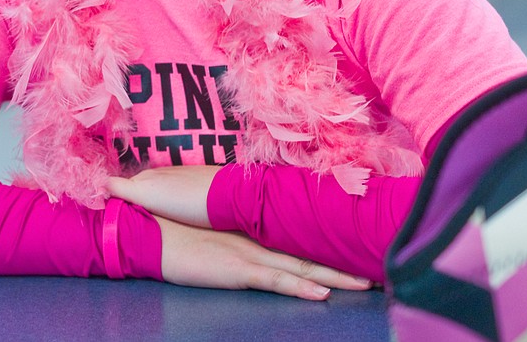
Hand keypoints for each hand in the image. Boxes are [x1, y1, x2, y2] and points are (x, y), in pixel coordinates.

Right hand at [107, 166, 217, 227]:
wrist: (230, 196)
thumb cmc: (189, 202)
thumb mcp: (150, 198)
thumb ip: (123, 189)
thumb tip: (98, 183)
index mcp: (149, 178)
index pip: (124, 186)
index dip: (118, 198)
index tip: (114, 212)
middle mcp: (163, 173)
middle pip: (142, 186)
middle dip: (135, 198)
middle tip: (132, 217)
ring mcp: (183, 176)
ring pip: (162, 188)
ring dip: (156, 199)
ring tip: (155, 216)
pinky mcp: (200, 182)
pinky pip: (179, 190)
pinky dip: (175, 199)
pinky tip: (180, 210)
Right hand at [156, 216, 371, 299]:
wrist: (151, 231)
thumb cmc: (174, 231)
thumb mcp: (209, 232)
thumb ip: (231, 235)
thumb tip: (251, 241)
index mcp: (251, 230)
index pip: (296, 238)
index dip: (325, 245)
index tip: (351, 248)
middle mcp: (256, 240)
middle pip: (308, 254)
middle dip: (342, 264)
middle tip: (375, 270)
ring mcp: (248, 254)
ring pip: (300, 268)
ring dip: (333, 278)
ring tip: (363, 285)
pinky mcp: (237, 270)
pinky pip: (275, 282)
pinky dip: (299, 289)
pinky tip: (320, 296)